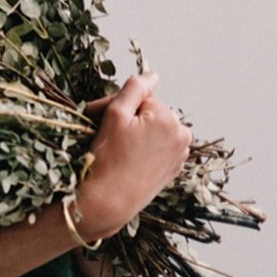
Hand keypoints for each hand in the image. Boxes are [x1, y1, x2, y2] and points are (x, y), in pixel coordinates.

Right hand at [70, 73, 191, 240]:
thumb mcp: (115, 114)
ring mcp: (180, 154)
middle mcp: (182, 134)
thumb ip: (135, 88)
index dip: (116, 106)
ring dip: (137, 133)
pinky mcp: (174, 169)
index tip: (95, 116)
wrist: (110, 201)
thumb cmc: (109, 158)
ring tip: (116, 147)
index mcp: (170, 118)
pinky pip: (158, 149)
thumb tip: (153, 75)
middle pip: (150, 114)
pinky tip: (128, 159)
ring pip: (154, 130)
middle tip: (104, 132)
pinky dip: (144, 149)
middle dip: (128, 119)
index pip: (140, 98)